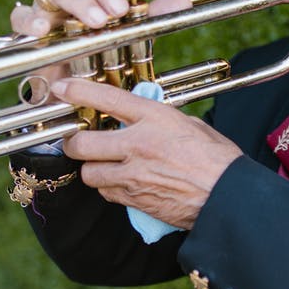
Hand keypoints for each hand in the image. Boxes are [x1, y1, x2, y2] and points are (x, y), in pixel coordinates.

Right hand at [8, 0, 191, 99]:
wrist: (75, 95)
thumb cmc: (104, 59)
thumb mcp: (134, 41)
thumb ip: (153, 19)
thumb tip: (181, 0)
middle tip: (118, 11)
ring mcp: (49, 9)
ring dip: (77, 1)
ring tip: (95, 21)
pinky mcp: (27, 31)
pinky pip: (21, 18)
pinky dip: (29, 20)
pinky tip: (43, 30)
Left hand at [50, 78, 242, 228]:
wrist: (227, 197)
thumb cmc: (217, 160)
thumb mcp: (190, 125)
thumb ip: (161, 119)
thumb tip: (144, 117)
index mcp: (154, 118)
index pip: (106, 99)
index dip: (77, 91)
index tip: (62, 89)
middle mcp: (138, 144)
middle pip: (82, 143)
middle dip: (74, 143)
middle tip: (79, 140)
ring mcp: (133, 174)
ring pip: (89, 172)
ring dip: (92, 168)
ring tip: (105, 165)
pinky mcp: (134, 199)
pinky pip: (106, 193)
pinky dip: (108, 188)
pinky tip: (122, 183)